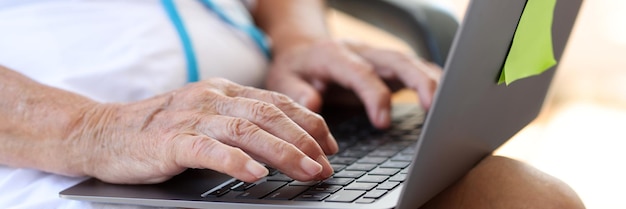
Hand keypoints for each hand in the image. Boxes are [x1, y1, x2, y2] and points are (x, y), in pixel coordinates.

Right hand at [73, 78, 336, 183]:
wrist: (103, 133)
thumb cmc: (159, 130)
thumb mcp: (204, 117)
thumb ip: (238, 122)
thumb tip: (283, 140)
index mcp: (223, 92)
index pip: (276, 103)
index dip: (308, 122)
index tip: (330, 144)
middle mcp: (211, 99)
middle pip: (269, 116)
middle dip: (305, 140)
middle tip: (327, 164)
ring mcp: (191, 118)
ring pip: (247, 131)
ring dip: (283, 152)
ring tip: (307, 171)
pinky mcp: (170, 141)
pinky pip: (209, 150)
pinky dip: (235, 162)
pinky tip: (255, 174)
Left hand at [265, 39, 441, 128]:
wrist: (303, 50)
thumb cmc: (295, 69)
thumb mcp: (282, 79)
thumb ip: (296, 91)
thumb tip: (314, 101)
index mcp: (334, 55)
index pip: (360, 71)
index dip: (374, 94)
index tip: (382, 122)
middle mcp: (360, 52)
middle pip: (395, 59)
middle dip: (417, 80)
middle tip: (432, 107)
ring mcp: (377, 57)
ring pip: (410, 61)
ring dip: (431, 80)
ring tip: (447, 105)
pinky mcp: (387, 66)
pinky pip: (414, 68)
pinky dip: (431, 80)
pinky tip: (446, 97)